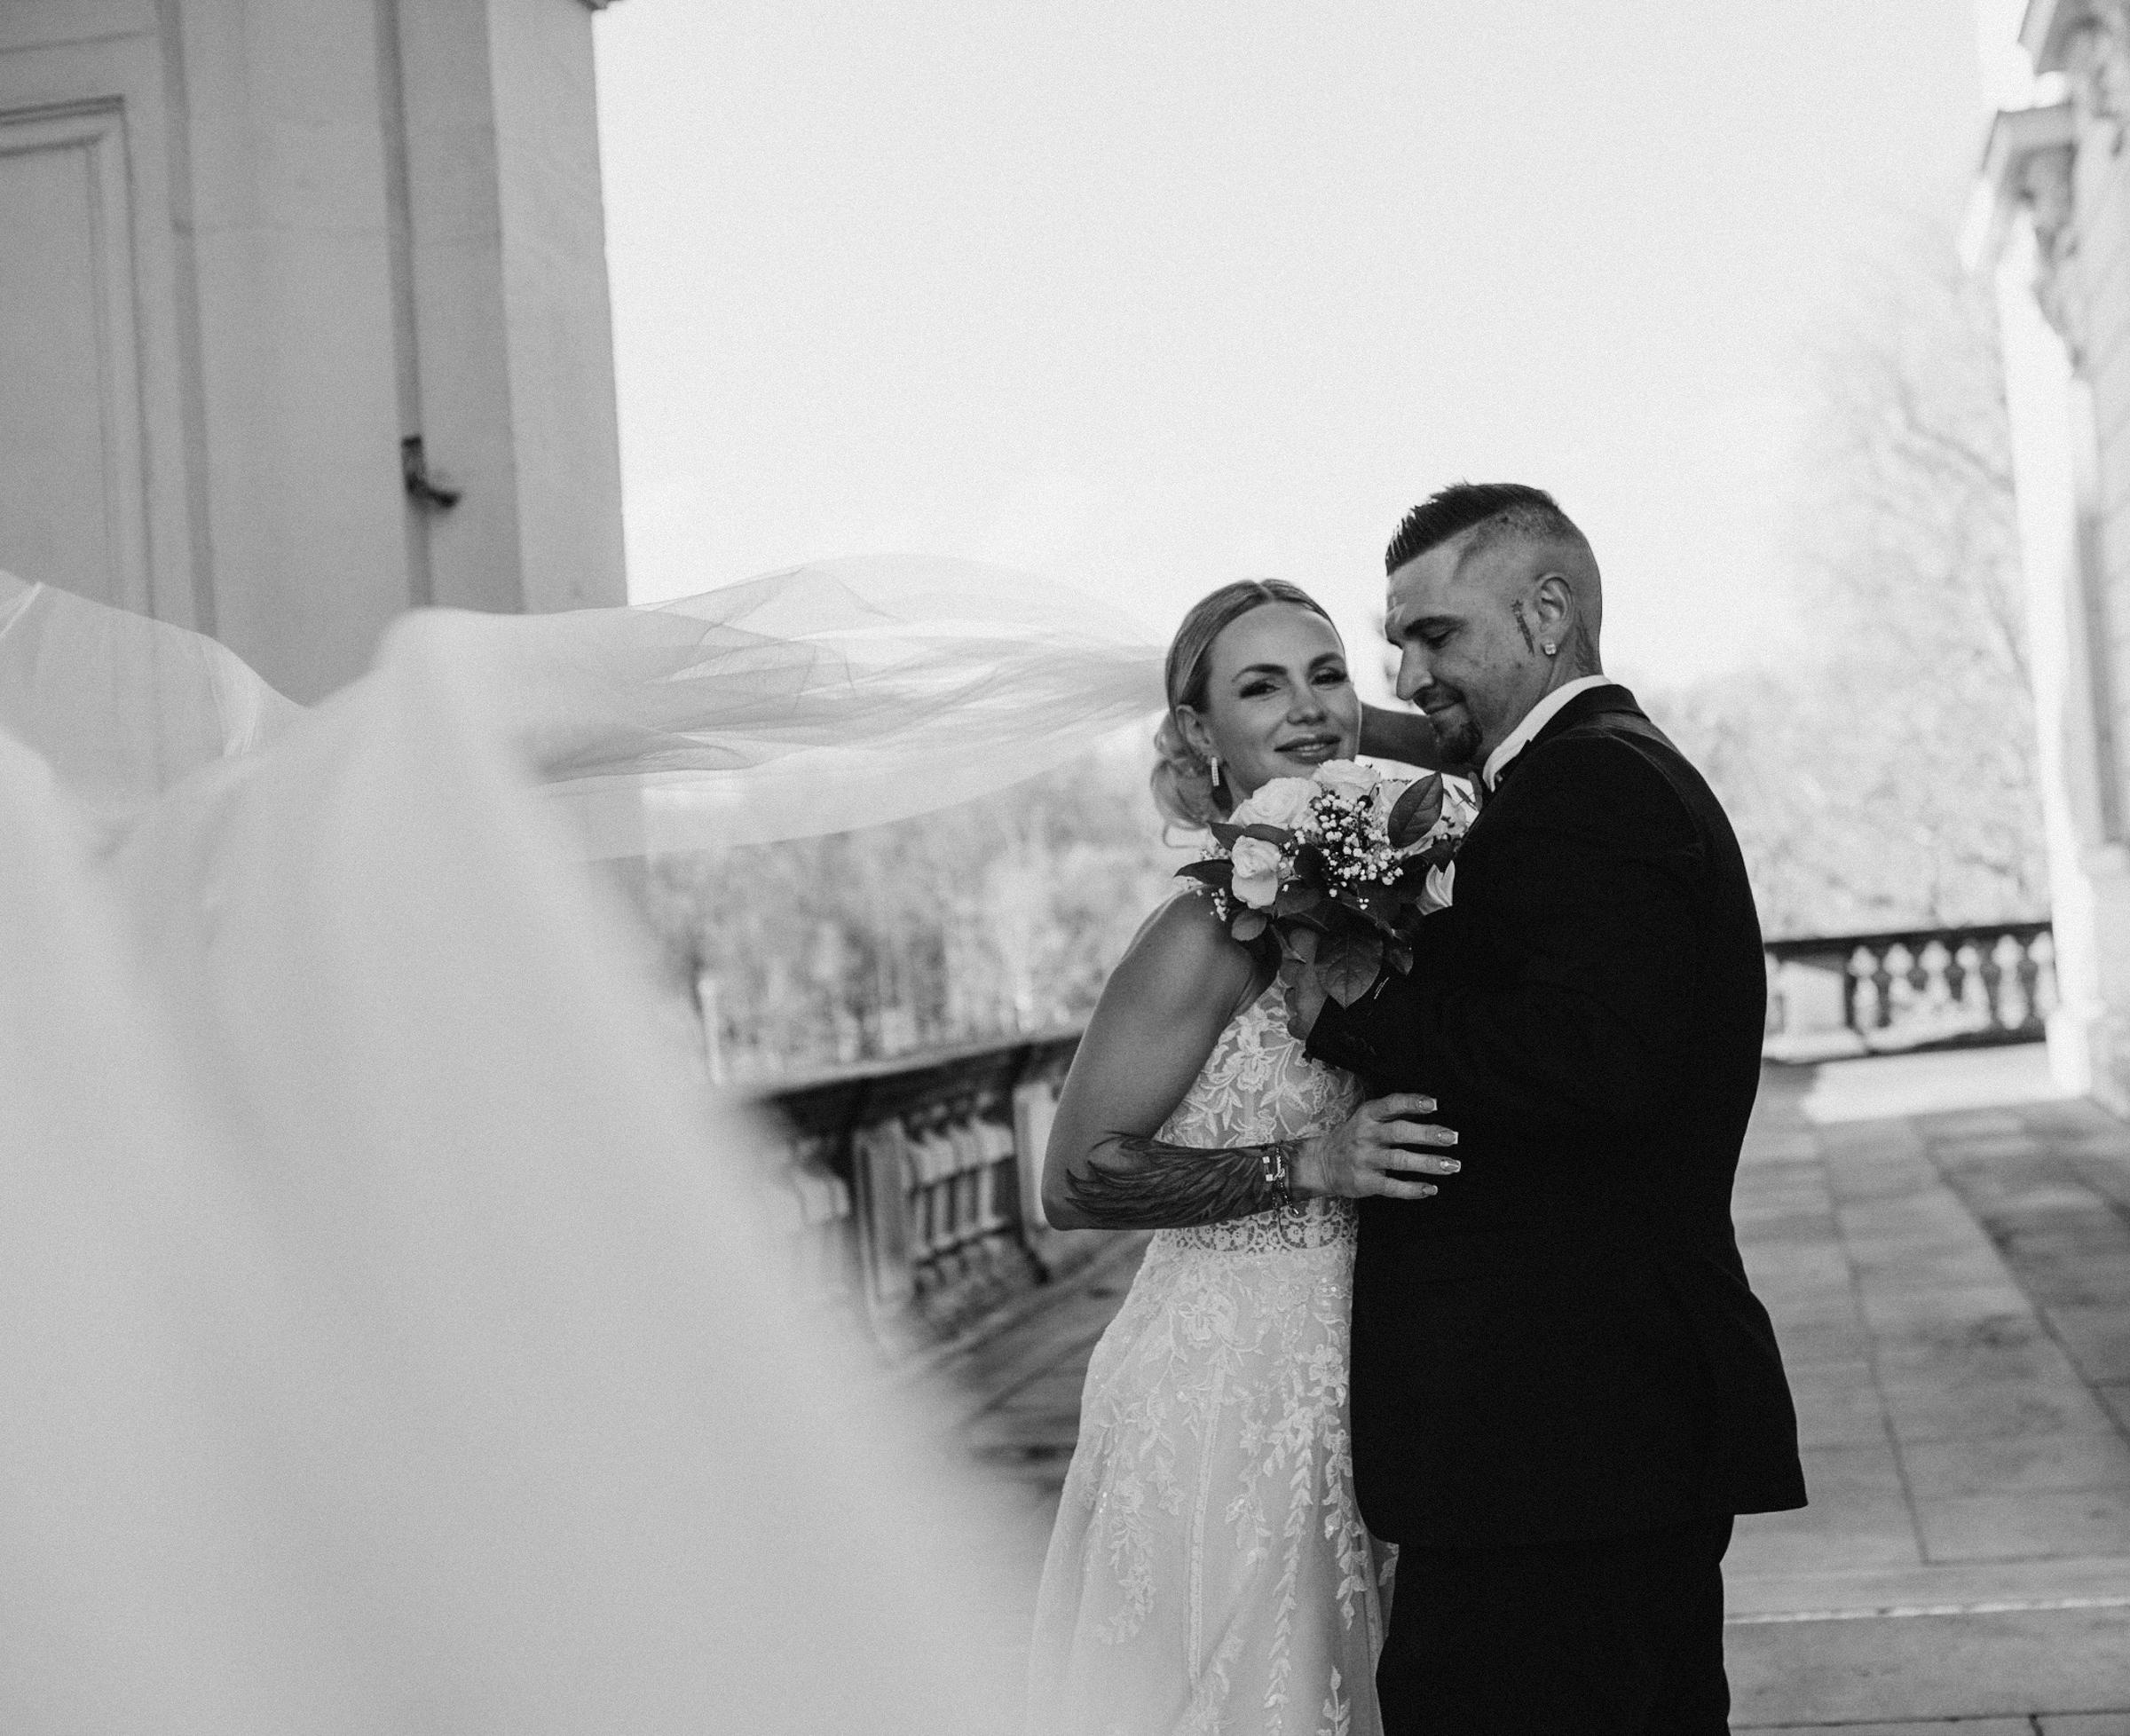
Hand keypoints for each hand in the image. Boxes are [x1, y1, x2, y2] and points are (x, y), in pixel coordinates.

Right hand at [1293, 1094, 1457, 1200]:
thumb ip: (1393, 1113)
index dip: (1413, 1103)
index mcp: (1368, 1115)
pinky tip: (1430, 1188)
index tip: (1434, 1104)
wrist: (1322, 1163)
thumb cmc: (1354, 1137)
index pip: (1391, 1105)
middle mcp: (1366, 1135)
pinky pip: (1392, 1187)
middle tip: (1452, 1137)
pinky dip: (1413, 1189)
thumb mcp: (1367, 1118)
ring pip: (1401, 1160)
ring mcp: (1365, 1159)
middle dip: (1428, 1135)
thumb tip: (1431, 1108)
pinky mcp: (1365, 1181)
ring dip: (1428, 1163)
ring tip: (1451, 1165)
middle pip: (1400, 1132)